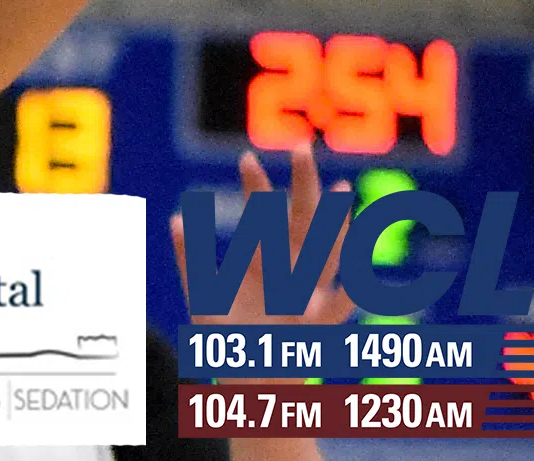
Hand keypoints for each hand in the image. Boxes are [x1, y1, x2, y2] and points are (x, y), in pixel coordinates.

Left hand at [173, 142, 354, 325]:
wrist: (251, 385)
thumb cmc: (230, 338)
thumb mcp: (204, 295)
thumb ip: (189, 258)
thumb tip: (176, 219)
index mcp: (262, 261)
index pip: (261, 215)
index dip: (255, 187)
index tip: (245, 156)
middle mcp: (287, 273)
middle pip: (299, 222)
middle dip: (302, 187)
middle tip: (300, 147)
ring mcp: (305, 298)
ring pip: (324, 255)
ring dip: (333, 227)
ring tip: (341, 192)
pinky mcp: (314, 330)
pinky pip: (335, 312)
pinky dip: (346, 299)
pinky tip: (357, 283)